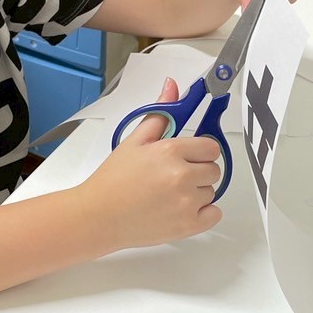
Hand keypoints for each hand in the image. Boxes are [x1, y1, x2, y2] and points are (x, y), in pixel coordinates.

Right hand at [84, 79, 223, 250]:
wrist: (98, 217)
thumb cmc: (113, 181)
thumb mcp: (134, 141)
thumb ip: (160, 113)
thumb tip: (172, 86)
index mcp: (170, 151)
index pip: (210, 147)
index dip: (199, 151)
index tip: (187, 157)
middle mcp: (182, 177)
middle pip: (214, 169)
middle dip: (197, 171)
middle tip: (173, 176)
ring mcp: (187, 203)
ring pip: (211, 191)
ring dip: (197, 192)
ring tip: (169, 195)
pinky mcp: (188, 226)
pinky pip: (214, 214)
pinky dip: (203, 213)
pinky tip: (181, 209)